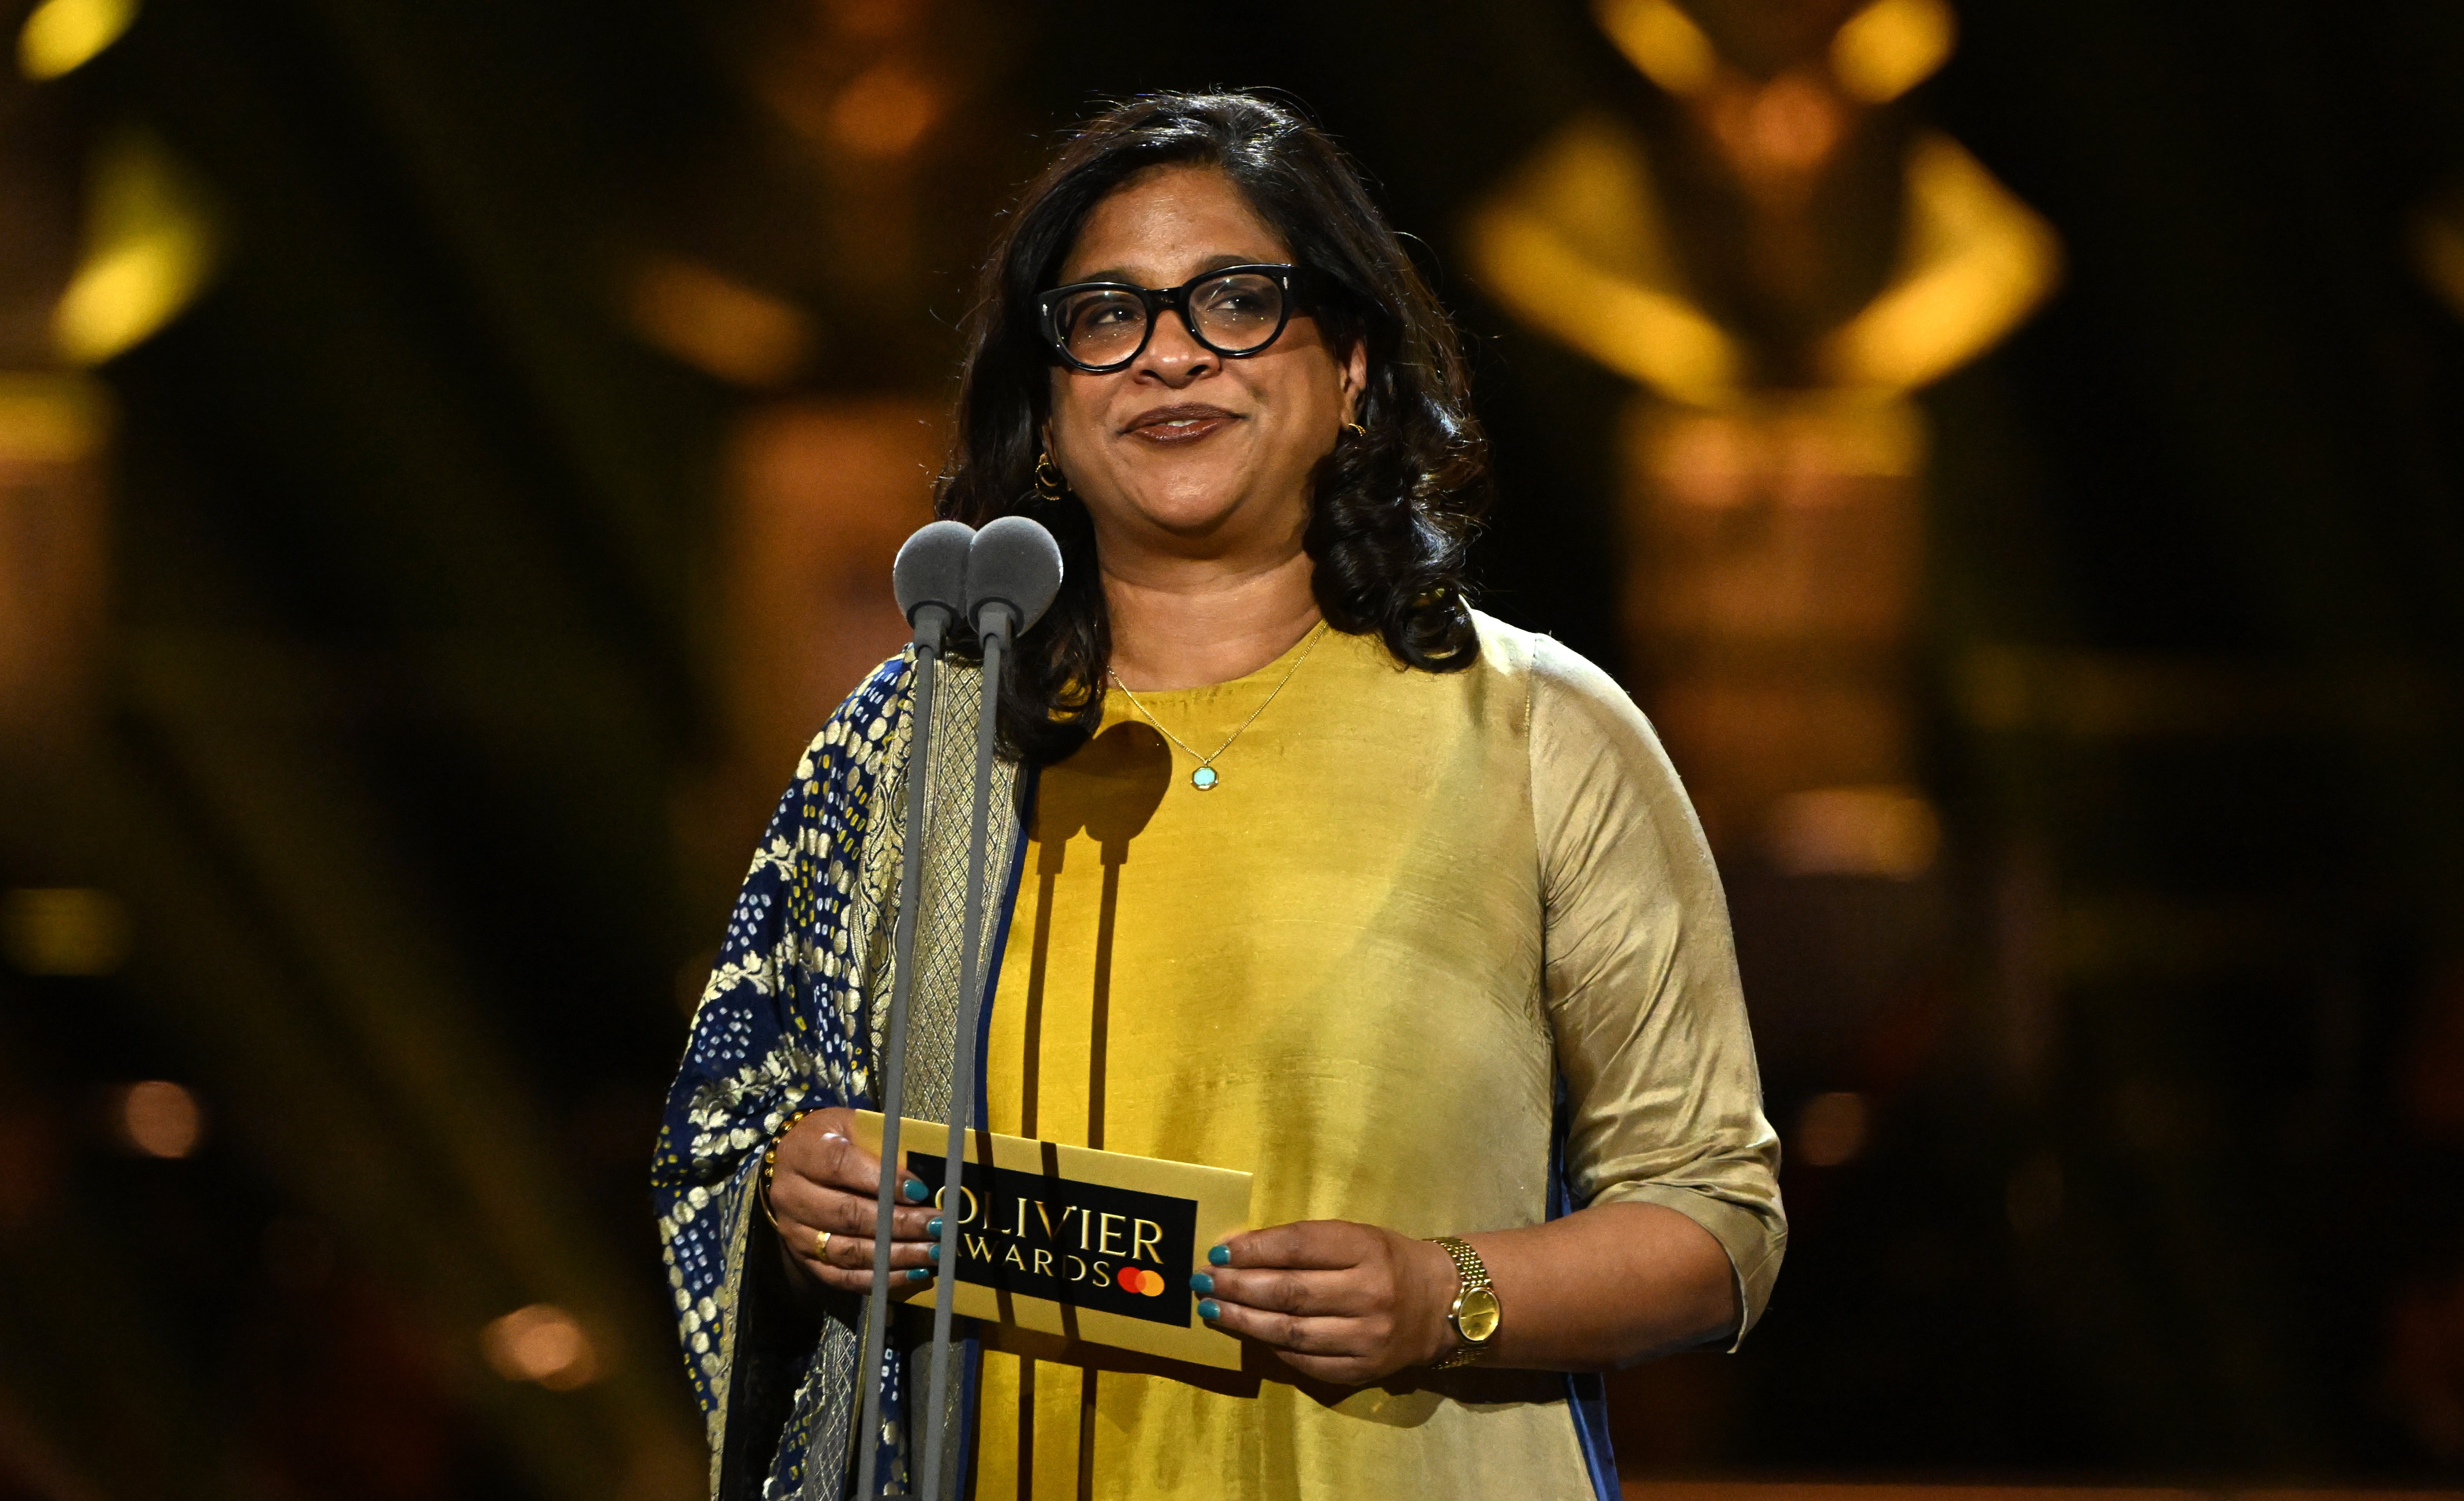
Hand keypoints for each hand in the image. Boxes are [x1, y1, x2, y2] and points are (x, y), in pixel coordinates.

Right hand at [765, 1107, 938, 1294]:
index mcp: (803, 1153)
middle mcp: (792, 1195)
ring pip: (848, 1252)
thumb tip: (928, 1173)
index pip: (840, 1166)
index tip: (920, 1190)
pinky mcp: (804, 1260)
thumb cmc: (835, 1140)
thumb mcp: (854, 1127)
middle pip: (848, 1215)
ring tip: (933, 1251)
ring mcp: (796, 1233)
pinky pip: (843, 1277)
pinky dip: (881, 1278)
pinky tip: (914, 1272)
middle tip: (937, 1225)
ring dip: (896, 1254)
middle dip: (899, 1223)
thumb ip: (884, 1144)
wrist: (794, 1164)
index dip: (882, 1180)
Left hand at [1191, 1220, 1459, 1383]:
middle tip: (1203, 1281)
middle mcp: (1371, 1293)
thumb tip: (1238, 1251)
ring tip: (1212, 1309)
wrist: (1441, 1304)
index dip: (1253, 1249)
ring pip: (1291, 1331)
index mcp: (1368, 1249)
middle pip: (1289, 1291)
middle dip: (1237, 1286)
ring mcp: (1367, 1337)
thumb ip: (1304, 1244)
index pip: (1299, 1247)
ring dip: (1243, 1320)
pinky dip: (1271, 1346)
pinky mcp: (1362, 1370)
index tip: (1218, 1251)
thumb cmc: (1386, 1261)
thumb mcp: (1355, 1237)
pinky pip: (1305, 1360)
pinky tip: (1249, 1333)